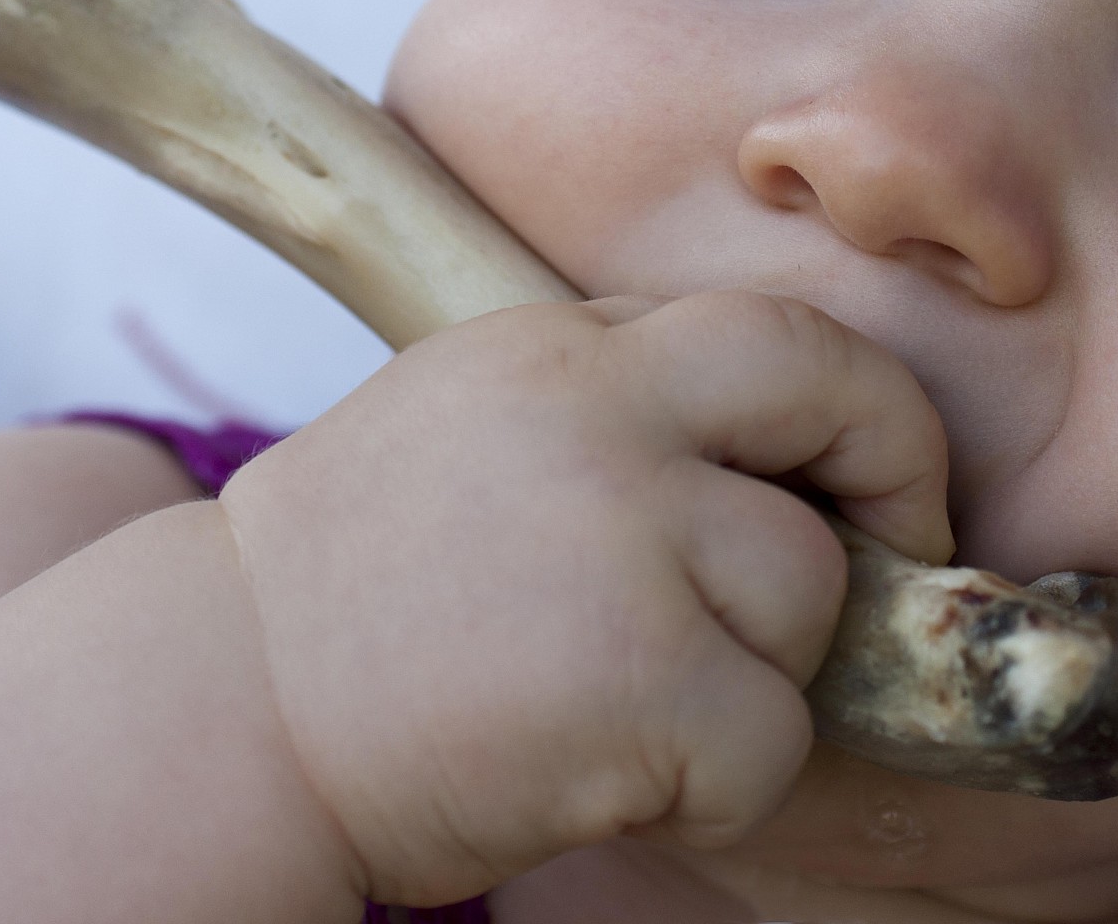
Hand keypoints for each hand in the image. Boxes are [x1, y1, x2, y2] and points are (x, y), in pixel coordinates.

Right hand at [217, 292, 951, 907]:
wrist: (218, 716)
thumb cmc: (351, 604)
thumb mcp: (467, 430)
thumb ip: (611, 413)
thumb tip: (788, 460)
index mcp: (554, 348)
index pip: (769, 329)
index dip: (854, 404)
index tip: (862, 476)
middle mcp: (597, 411)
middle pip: (837, 401)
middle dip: (899, 480)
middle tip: (893, 560)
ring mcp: (621, 531)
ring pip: (807, 596)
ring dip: (753, 679)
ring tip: (623, 709)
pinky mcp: (638, 668)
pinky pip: (769, 736)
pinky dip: (717, 787)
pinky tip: (605, 776)